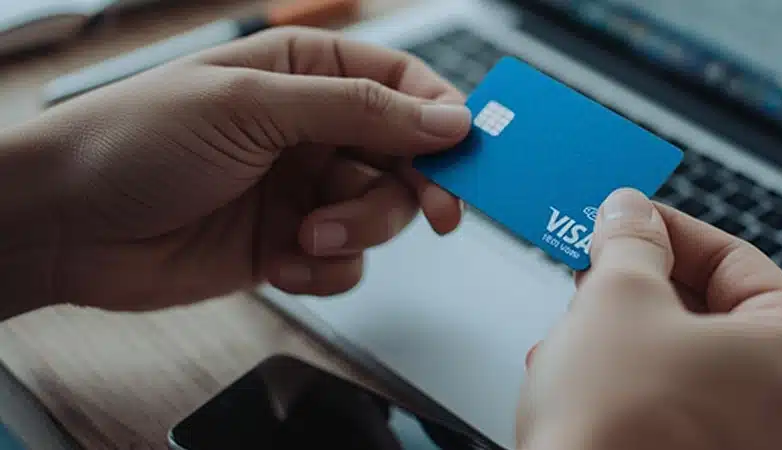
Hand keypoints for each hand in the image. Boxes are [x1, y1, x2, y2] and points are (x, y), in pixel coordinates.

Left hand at [2, 27, 469, 312]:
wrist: (63, 226)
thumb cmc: (134, 141)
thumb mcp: (253, 108)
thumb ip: (358, 110)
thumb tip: (447, 117)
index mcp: (305, 73)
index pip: (403, 86)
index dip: (443, 119)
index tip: (465, 155)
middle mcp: (312, 130)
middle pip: (406, 158)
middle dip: (413, 190)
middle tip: (435, 215)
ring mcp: (301, 189)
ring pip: (381, 215)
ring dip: (356, 232)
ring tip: (306, 235)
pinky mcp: (287, 245)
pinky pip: (345, 261)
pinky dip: (325, 268)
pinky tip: (282, 263)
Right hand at [516, 189, 781, 449]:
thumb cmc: (616, 432)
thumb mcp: (616, 299)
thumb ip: (631, 242)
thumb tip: (631, 215)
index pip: (738, 263)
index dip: (669, 231)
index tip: (631, 221)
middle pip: (722, 321)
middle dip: (647, 293)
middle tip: (600, 271)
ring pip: (701, 373)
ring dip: (636, 345)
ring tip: (580, 330)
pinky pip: (692, 420)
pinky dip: (646, 396)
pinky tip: (591, 386)